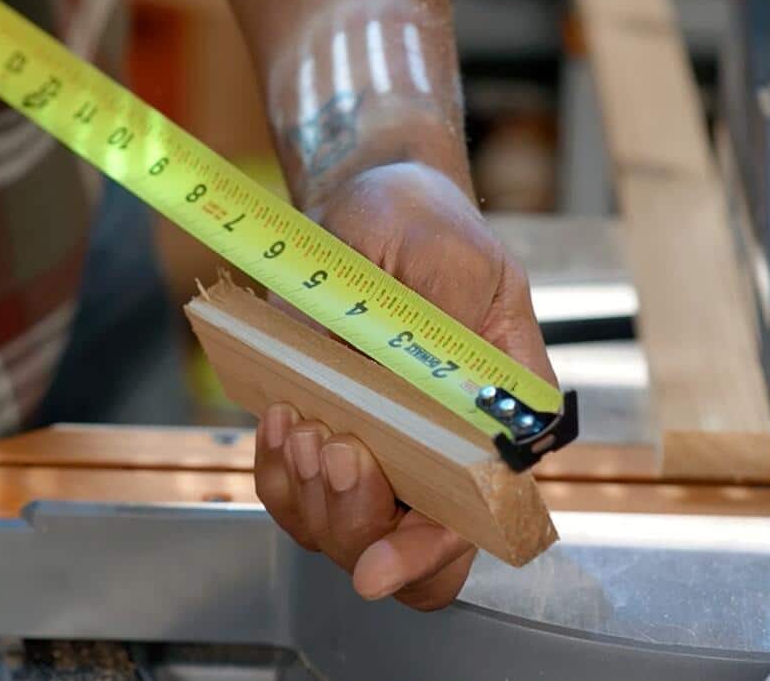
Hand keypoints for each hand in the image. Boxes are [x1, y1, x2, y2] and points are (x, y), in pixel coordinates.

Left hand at [254, 162, 557, 610]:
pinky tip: (280, 418)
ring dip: (308, 492)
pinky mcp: (324, 432)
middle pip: (395, 546)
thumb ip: (464, 338)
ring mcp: (376, 451)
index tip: (375, 567)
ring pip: (335, 529)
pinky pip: (291, 489)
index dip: (426, 555)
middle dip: (353, 519)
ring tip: (300, 419)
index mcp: (493, 429)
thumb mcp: (461, 265)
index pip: (473, 524)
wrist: (371, 202)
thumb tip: (460, 404)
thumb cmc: (429, 230)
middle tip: (332, 444)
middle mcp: (437, 455)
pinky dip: (277, 469)